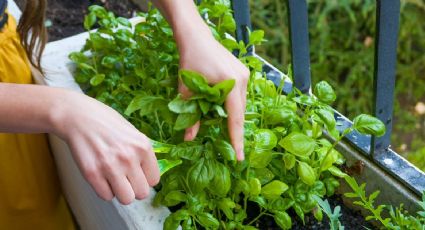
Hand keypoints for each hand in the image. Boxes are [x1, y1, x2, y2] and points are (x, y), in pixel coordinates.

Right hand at [53, 91, 159, 204]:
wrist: (78, 116)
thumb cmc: (106, 123)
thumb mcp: (133, 133)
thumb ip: (142, 154)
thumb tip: (149, 176)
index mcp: (143, 147)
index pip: (154, 180)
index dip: (145, 178)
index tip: (137, 173)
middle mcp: (129, 158)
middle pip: (142, 193)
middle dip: (134, 188)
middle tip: (125, 178)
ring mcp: (110, 167)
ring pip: (126, 199)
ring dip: (120, 192)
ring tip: (114, 179)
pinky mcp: (92, 174)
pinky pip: (106, 196)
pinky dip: (104, 190)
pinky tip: (101, 176)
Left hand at [178, 33, 249, 160]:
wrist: (196, 37)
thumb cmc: (189, 60)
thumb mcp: (187, 89)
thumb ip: (190, 115)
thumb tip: (188, 139)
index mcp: (230, 83)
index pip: (235, 118)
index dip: (236, 139)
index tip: (239, 157)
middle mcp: (242, 79)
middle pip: (240, 112)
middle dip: (235, 130)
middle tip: (232, 150)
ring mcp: (245, 74)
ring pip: (240, 104)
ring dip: (233, 117)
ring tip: (226, 132)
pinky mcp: (243, 72)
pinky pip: (240, 95)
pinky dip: (232, 106)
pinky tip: (224, 112)